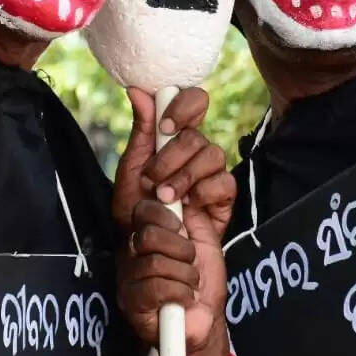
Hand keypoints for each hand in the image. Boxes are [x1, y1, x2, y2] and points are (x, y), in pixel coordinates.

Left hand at [111, 87, 235, 242]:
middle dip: (171, 157)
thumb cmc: (137, 222)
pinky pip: (225, 183)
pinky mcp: (224, 202)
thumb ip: (140, 133)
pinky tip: (190, 207)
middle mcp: (194, 156)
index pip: (192, 104)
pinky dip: (204, 193)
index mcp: (172, 143)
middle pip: (197, 134)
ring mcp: (210, 178)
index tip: (166, 126)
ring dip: (183, 177)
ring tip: (167, 199)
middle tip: (153, 181)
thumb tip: (137, 91)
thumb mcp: (130, 174)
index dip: (184, 105)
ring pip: (213, 155)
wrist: (149, 264)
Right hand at [118, 198, 230, 355]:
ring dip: (185, 275)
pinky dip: (180, 293)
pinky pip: (156, 288)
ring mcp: (128, 280)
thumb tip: (180, 192)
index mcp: (145, 236)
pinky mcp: (132, 303)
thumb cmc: (202, 284)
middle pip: (147, 234)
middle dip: (180, 248)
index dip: (162, 212)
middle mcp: (130, 255)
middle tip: (190, 262)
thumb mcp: (202, 242)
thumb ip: (191, 216)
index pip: (140, 209)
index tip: (180, 226)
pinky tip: (184, 300)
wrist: (206, 324)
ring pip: (154, 262)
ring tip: (190, 285)